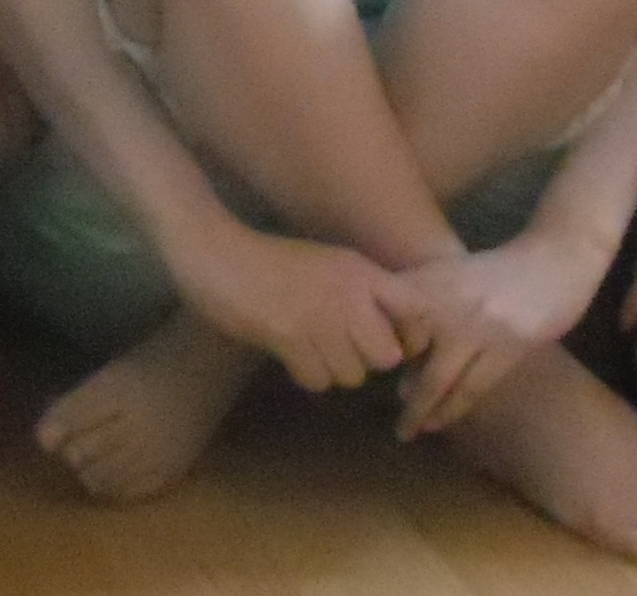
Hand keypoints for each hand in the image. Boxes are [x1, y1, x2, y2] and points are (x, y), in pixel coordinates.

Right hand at [171, 220, 425, 393]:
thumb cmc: (273, 260)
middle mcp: (348, 295)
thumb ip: (362, 289)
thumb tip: (389, 330)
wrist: (220, 257)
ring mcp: (319, 318)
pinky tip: (292, 354)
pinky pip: (319, 381)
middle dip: (368, 362)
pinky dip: (308, 375)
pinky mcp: (290, 340)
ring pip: (352, 375)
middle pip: (387, 356)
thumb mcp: (330, 262)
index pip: (415, 310)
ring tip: (313, 348)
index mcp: (360, 271)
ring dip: (335, 370)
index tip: (392, 342)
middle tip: (345, 350)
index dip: (411, 336)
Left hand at [392, 226, 612, 437]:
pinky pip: (472, 386)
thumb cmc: (499, 272)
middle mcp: (446, 300)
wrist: (555, 258)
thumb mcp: (453, 275)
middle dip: (396, 390)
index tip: (368, 378)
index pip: (385, 324)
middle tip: (388, 416)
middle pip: (406, 355)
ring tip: (409, 430)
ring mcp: (477, 323)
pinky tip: (440, 420)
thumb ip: (423, 306)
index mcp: (428, 280)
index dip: (372, 354)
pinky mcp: (508, 344)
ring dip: (421, 410)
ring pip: (438, 379)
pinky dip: (453, 408)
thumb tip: (399, 360)